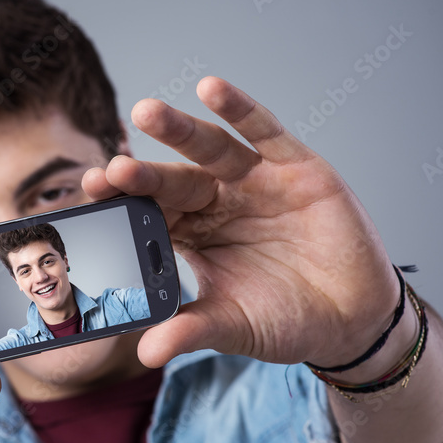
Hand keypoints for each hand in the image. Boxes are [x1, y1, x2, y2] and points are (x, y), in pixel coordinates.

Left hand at [83, 76, 398, 369]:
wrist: (352, 319)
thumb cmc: (287, 318)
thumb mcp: (234, 326)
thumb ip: (191, 330)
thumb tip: (146, 352)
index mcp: (193, 235)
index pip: (150, 215)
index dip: (122, 206)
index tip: (90, 198)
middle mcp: (218, 201)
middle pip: (172, 181)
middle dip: (141, 176)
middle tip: (110, 172)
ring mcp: (254, 180)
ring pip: (210, 149)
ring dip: (178, 129)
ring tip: (146, 113)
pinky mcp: (295, 166)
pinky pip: (264, 131)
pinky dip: (240, 110)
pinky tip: (212, 90)